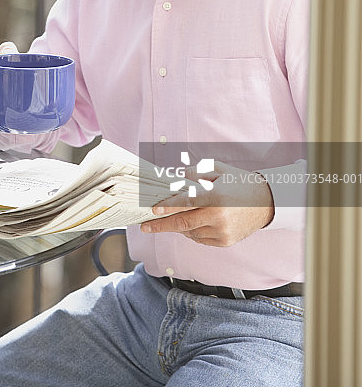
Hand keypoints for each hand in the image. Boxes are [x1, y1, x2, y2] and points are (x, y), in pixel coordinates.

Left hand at [140, 160, 273, 246]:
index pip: (186, 203)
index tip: (153, 210)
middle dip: (161, 225)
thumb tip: (175, 177)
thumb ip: (195, 172)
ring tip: (169, 219)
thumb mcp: (218, 170)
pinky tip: (189, 223)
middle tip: (146, 226)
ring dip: (178, 226)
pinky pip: (200, 239)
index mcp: (216, 196)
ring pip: (190, 232)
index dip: (168, 207)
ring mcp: (222, 232)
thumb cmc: (239, 183)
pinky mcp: (225, 242)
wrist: (266, 202)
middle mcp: (218, 217)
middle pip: (183, 223)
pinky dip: (191, 232)